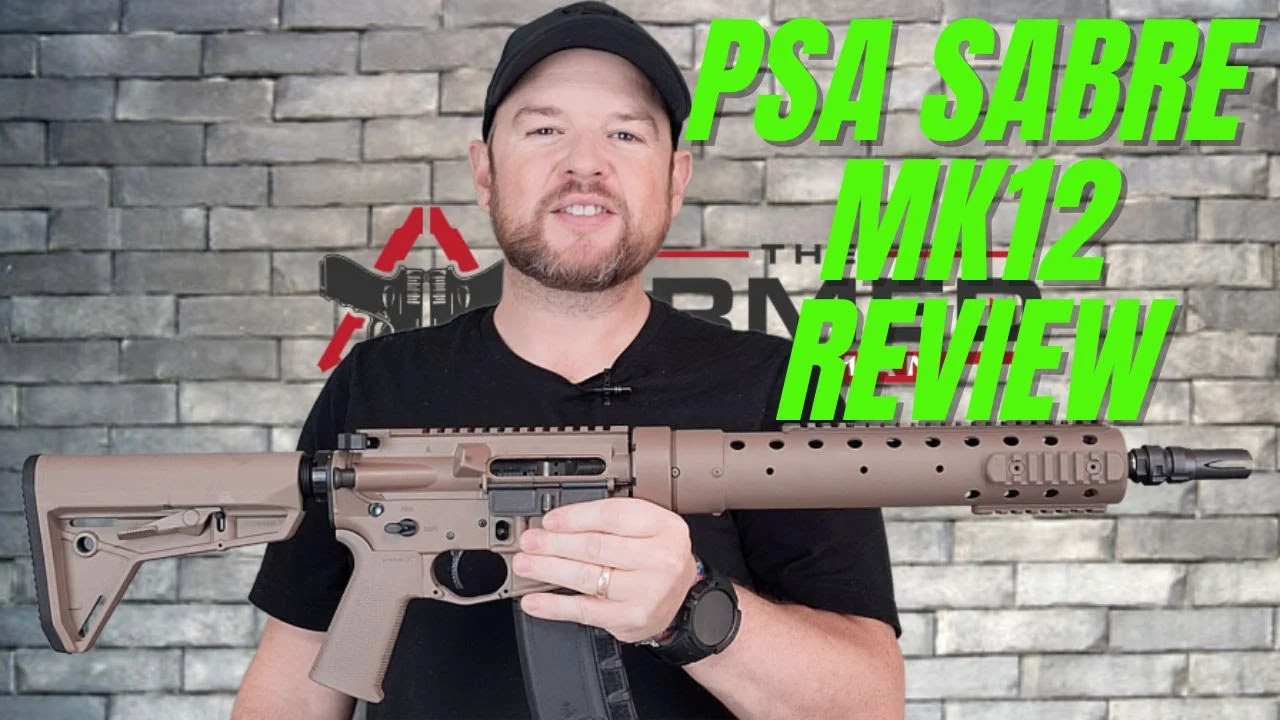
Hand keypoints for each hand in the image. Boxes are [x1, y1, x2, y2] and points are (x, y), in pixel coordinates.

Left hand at [512, 497, 699, 642]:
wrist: (682, 595)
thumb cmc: (657, 557)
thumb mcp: (647, 528)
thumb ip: (610, 521)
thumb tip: (558, 524)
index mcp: (664, 527)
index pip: (612, 516)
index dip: (575, 517)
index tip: (549, 521)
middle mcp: (660, 559)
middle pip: (595, 547)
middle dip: (554, 543)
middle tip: (530, 541)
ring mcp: (647, 591)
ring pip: (587, 577)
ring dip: (548, 570)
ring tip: (526, 564)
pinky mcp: (632, 618)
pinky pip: (585, 611)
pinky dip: (554, 605)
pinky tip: (535, 600)